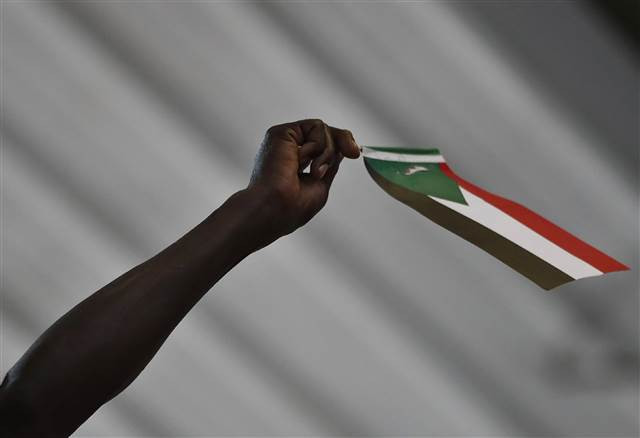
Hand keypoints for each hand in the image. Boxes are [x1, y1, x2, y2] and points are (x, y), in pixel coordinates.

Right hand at [247, 119, 359, 237]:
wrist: (274, 209)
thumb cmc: (292, 208)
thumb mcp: (320, 185)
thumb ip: (329, 165)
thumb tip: (342, 148)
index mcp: (293, 163)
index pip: (322, 145)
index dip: (341, 144)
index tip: (355, 153)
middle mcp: (288, 150)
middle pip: (325, 133)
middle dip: (344, 140)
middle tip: (354, 153)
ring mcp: (285, 141)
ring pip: (324, 130)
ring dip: (327, 153)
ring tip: (314, 172)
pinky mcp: (282, 133)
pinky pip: (316, 127)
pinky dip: (318, 146)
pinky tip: (302, 162)